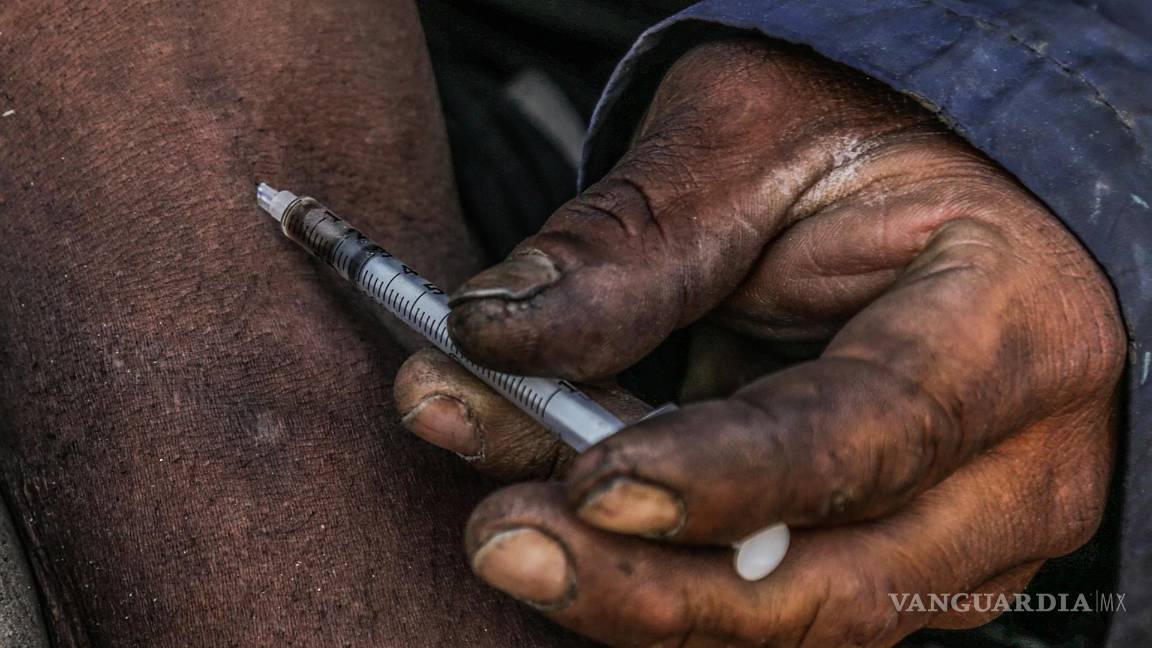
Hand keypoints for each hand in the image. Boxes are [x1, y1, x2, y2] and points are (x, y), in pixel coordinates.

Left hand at [394, 38, 1124, 645]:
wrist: (926, 178)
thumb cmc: (859, 134)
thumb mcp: (746, 137)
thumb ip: (632, 242)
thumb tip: (494, 330)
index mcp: (1014, 325)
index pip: (879, 431)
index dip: (730, 475)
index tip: (590, 480)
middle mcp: (1014, 464)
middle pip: (841, 582)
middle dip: (658, 587)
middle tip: (502, 537)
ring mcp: (965, 535)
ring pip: (797, 617)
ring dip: (637, 587)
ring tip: (501, 523)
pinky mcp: (897, 560)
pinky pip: (772, 599)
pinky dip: (660, 572)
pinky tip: (563, 518)